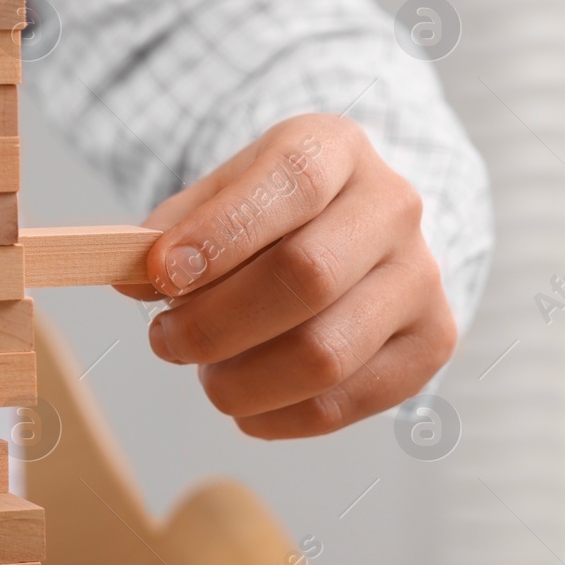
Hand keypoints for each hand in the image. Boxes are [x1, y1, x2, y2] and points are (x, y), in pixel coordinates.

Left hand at [117, 113, 455, 438]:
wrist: (351, 229)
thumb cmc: (269, 213)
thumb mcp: (219, 193)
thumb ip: (171, 229)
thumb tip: (134, 279)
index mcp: (335, 148)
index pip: (289, 184)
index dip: (218, 234)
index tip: (159, 275)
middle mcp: (393, 207)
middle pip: (305, 277)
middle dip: (214, 323)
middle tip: (166, 339)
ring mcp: (420, 278)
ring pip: (324, 354)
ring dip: (238, 380)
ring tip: (205, 371)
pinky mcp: (430, 343)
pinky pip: (343, 404)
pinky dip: (274, 416)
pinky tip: (244, 401)